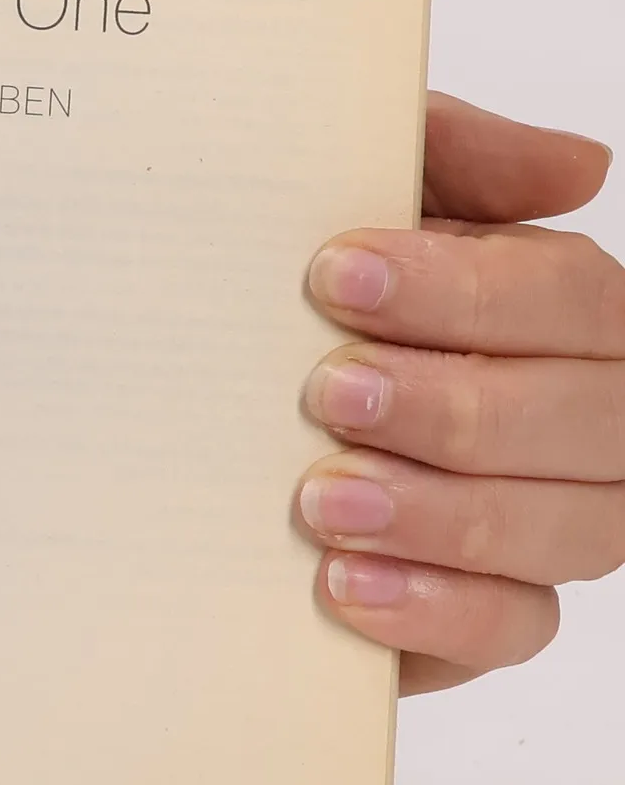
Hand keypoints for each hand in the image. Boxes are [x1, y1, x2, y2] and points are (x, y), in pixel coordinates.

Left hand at [298, 92, 619, 692]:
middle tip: (328, 395)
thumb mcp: (349, 193)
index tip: (337, 278)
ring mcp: (551, 520)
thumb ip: (454, 159)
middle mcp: (583, 418)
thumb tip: (578, 167)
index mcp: (564, 313)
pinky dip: (435, 608)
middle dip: (449, 406)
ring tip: (320, 499)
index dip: (463, 291)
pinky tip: (344, 586)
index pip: (570, 298)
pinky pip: (514, 625)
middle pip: (580, 417)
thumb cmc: (298, 297)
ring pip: (561, 528)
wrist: (201, 418)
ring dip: (436, 513)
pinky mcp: (494, 610)